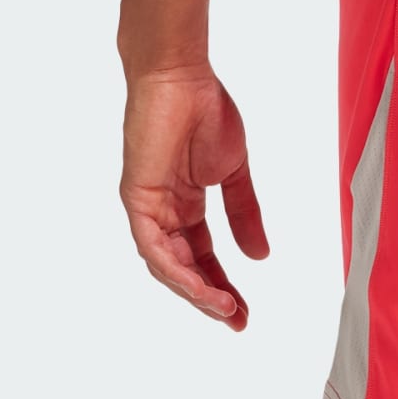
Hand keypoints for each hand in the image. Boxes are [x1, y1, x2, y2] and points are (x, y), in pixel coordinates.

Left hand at [119, 71, 269, 329]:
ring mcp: (147, 207)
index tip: (245, 311)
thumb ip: (245, 215)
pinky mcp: (137, 199)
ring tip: (226, 311)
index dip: (223, 285)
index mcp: (183, 204)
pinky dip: (177, 271)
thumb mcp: (234, 174)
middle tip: (238, 321)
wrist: (180, 76)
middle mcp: (162, 211)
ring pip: (167, 266)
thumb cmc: (204, 110)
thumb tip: (260, 256)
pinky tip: (202, 289)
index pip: (202, 256)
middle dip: (211, 298)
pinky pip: (153, 248)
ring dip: (196, 292)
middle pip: (184, 268)